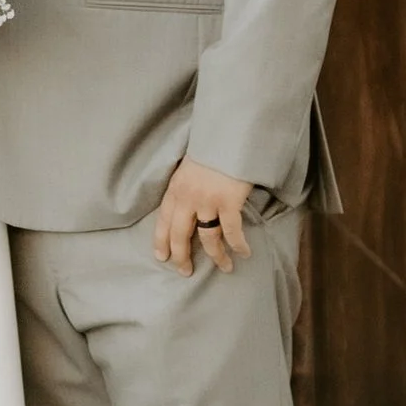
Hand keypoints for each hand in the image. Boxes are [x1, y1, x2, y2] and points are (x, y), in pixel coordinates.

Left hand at [153, 156, 253, 272]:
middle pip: (180, 235)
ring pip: (208, 239)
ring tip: (225, 267)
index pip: (163, 221)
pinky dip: (238, 245)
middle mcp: (188, 198)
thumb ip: (186, 187)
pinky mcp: (229, 202)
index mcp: (176, 188)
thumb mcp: (189, 167)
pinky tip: (244, 252)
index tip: (162, 257)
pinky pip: (232, 232)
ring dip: (217, 257)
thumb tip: (188, 208)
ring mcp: (208, 201)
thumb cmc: (212, 148)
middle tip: (186, 271)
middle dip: (182, 257)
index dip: (161, 241)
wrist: (229, 134)